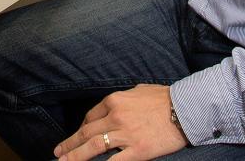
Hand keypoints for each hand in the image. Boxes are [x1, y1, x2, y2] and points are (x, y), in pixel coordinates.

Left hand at [53, 84, 185, 159]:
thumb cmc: (164, 98)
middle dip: (70, 144)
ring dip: (75, 156)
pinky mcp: (137, 150)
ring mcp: (125, 134)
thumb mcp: (137, 91)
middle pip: (86, 132)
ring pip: (93, 147)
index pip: (90, 117)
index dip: (80, 129)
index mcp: (114, 100)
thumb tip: (111, 108)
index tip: (76, 137)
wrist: (186, 108)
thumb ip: (122, 100)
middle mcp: (116, 116)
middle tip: (58, 153)